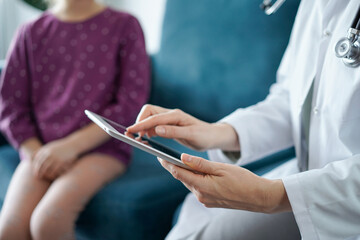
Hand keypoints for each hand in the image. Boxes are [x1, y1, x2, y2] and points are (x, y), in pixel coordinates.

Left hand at [33, 139, 78, 180]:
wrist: (74, 144)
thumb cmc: (62, 146)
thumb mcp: (51, 146)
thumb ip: (43, 151)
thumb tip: (32, 157)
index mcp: (45, 149)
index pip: (36, 159)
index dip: (34, 166)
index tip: (34, 170)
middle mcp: (48, 153)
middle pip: (39, 164)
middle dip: (37, 171)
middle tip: (36, 176)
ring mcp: (55, 157)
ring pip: (45, 168)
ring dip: (43, 174)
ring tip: (43, 177)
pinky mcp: (61, 161)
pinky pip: (54, 170)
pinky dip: (52, 174)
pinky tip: (51, 176)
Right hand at [127, 104, 238, 150]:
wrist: (212, 136)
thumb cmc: (204, 135)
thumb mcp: (191, 135)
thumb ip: (174, 132)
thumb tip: (156, 129)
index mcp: (176, 115)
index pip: (153, 117)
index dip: (140, 124)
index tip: (129, 131)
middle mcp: (171, 115)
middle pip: (148, 112)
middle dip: (139, 122)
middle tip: (133, 135)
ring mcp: (169, 119)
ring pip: (150, 118)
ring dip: (142, 126)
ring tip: (137, 139)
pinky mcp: (169, 125)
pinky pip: (154, 125)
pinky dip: (147, 131)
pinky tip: (145, 139)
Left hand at [159, 154, 290, 212]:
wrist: (259, 197)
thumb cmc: (243, 180)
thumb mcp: (221, 168)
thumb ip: (200, 164)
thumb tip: (182, 157)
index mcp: (202, 186)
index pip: (178, 172)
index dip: (167, 163)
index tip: (159, 155)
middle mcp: (201, 195)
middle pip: (183, 177)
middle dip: (174, 167)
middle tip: (164, 155)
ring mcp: (205, 200)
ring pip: (190, 182)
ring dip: (185, 173)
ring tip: (178, 162)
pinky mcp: (210, 201)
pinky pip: (198, 188)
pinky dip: (195, 179)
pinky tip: (196, 172)